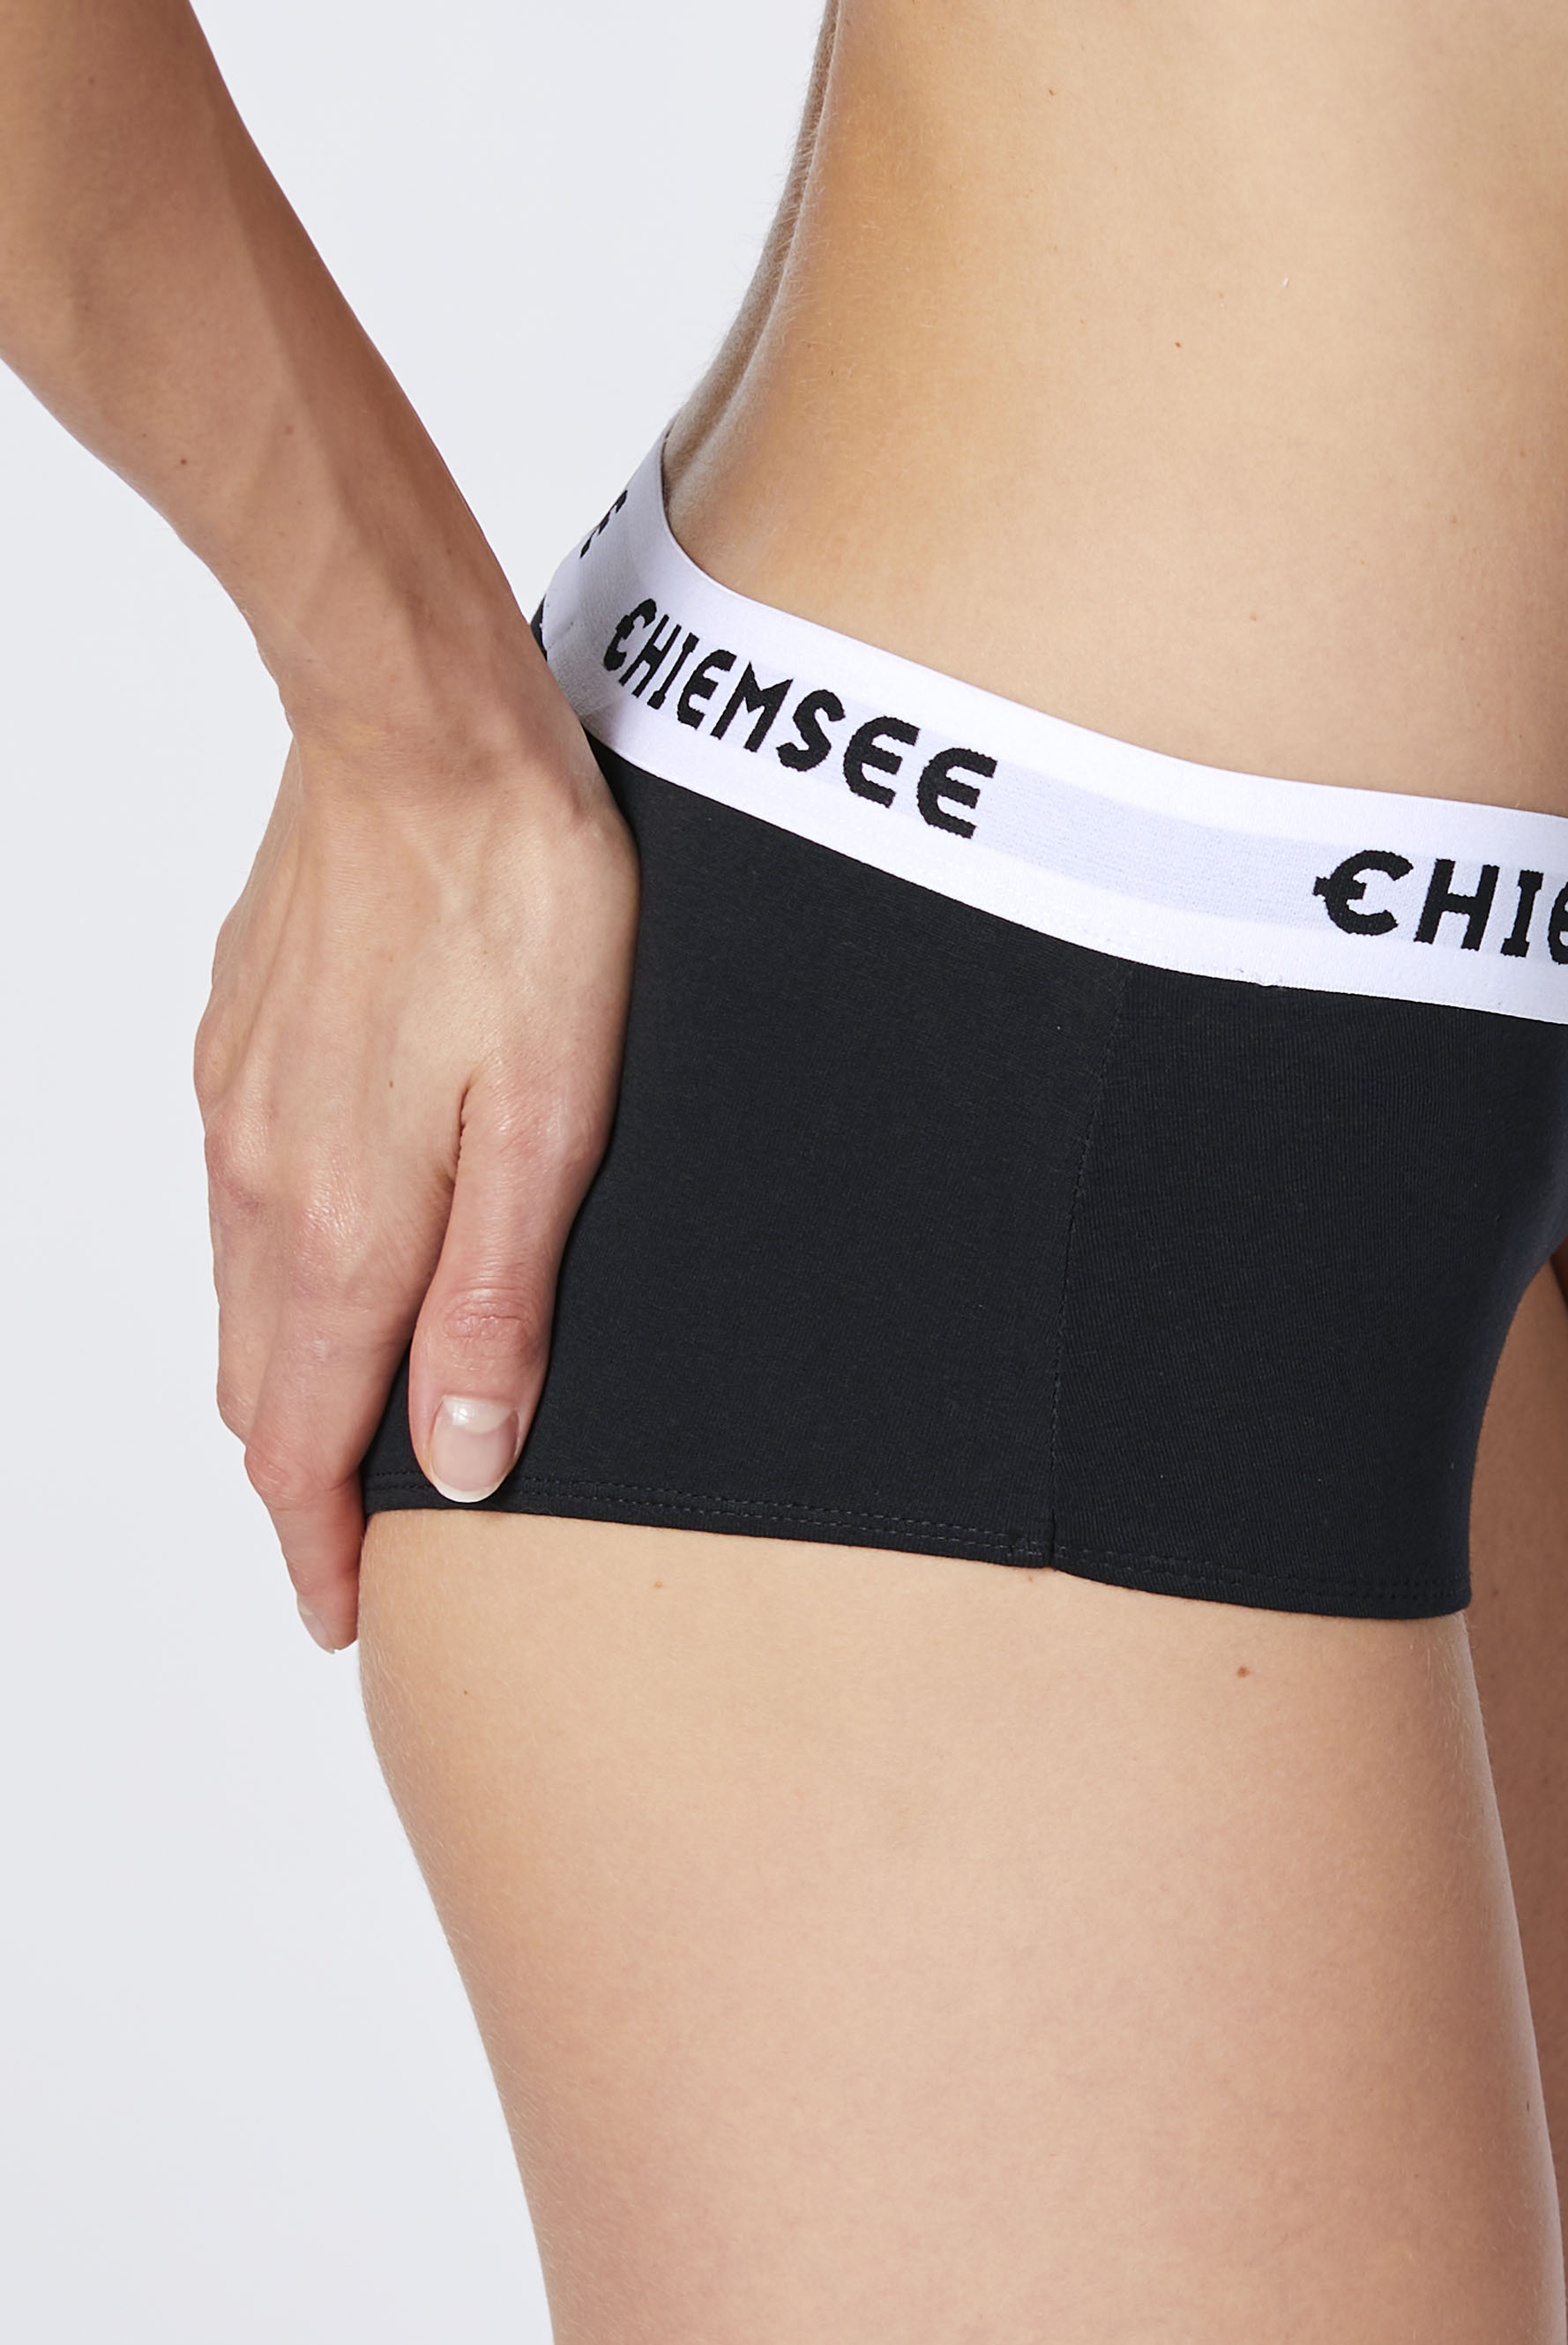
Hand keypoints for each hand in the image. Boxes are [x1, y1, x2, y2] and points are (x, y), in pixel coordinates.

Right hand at [194, 647, 636, 1650]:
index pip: (303, 1438)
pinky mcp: (243, 1043)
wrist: (423, 731)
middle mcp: (265, 1181)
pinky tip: (319, 1275)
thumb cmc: (515, 904)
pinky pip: (238, 1210)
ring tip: (331, 1444)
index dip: (318, 1544)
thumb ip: (497, 1300)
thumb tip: (455, 1455)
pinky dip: (272, 1285)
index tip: (340, 1614)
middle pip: (258, 1384)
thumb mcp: (552, 1121)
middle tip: (337, 1557)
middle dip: (293, 1487)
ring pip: (242, 1300)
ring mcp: (238, 1107)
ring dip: (280, 1387)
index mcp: (345, 1221)